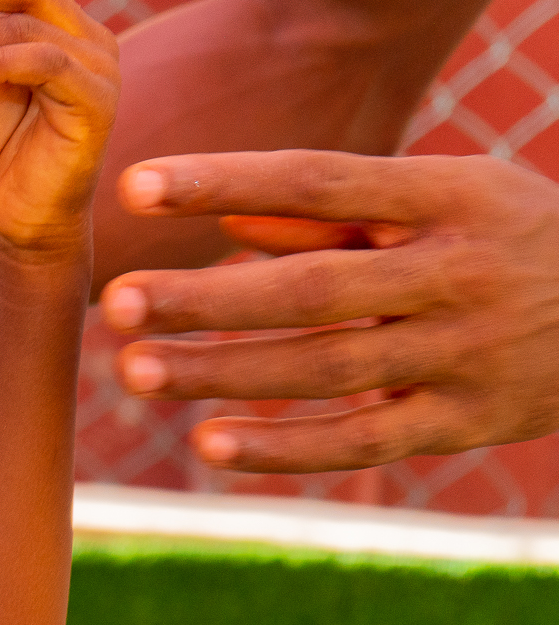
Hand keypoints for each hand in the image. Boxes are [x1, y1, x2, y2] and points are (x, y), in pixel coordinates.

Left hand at [105, 151, 558, 471]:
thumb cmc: (508, 238)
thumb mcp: (442, 199)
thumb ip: (332, 212)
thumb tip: (224, 219)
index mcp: (451, 196)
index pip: (321, 179)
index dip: (226, 179)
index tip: (136, 183)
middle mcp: (461, 272)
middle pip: (315, 289)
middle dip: (208, 299)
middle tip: (116, 304)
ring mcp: (468, 352)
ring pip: (328, 369)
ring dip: (227, 373)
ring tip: (136, 370)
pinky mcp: (468, 420)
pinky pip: (366, 439)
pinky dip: (287, 446)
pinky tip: (211, 442)